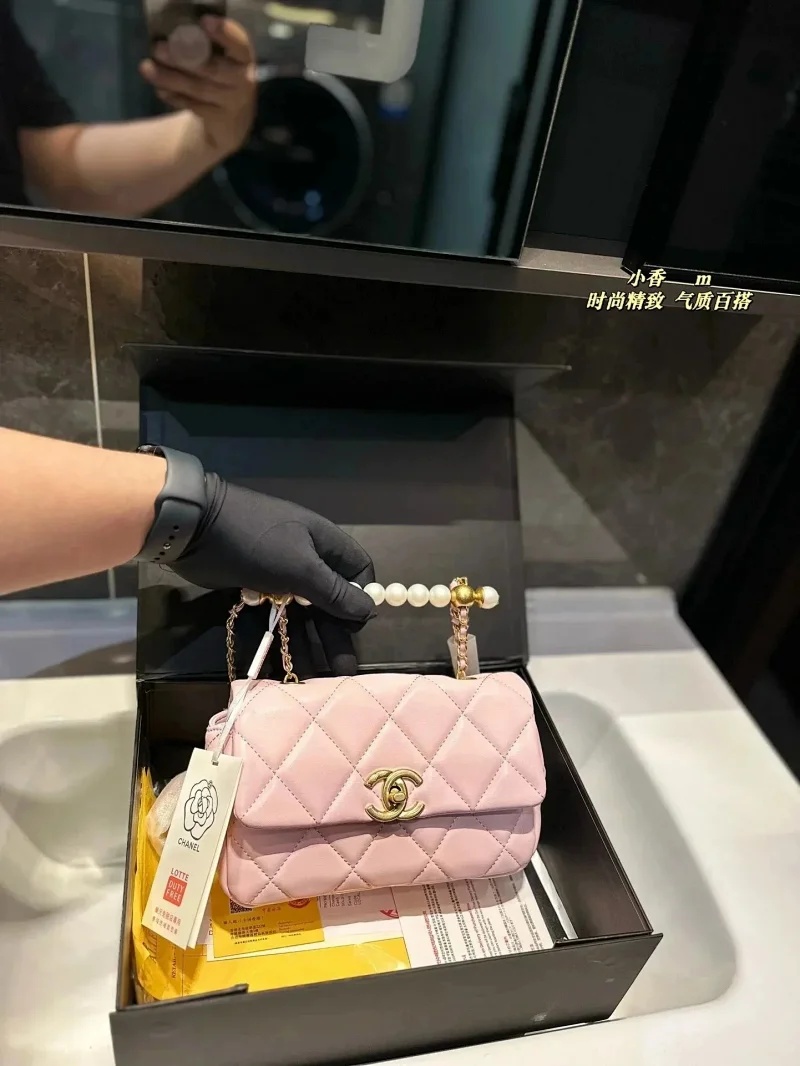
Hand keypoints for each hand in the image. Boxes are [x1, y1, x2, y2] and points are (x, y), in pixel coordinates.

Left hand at [140, 16, 255, 159]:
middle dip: (183, 58)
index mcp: (243, 58)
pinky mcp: (221, 120)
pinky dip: (176, 98)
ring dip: (171, 78)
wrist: (232, 122)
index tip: (204, 22)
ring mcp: (233, 103)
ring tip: (147, 69)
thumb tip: (173, 37)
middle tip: (157, 49)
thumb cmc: (221, 79)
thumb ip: (205, 49)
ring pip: (199, 88)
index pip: (239, 43)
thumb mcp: (222, 61)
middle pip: (212, 68)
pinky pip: (195, 107)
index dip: (224, 33)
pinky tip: (160, 90)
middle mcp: (243, 80)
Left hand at [168, 474, 375, 675]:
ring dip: (307, 643)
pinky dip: (276, 639)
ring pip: (300, 613)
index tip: (355, 628)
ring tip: (313, 678)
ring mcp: (278, 574)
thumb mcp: (301, 568)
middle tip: (341, 671)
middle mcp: (305, 559)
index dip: (359, 599)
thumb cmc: (256, 542)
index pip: (357, 571)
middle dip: (334, 634)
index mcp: (324, 545)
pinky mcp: (252, 587)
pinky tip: (277, 668)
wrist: (194, 526)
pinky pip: (272, 617)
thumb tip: (368, 609)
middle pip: (329, 601)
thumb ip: (334, 593)